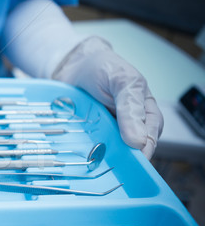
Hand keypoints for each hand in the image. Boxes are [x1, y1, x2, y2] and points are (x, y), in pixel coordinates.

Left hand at [53, 37, 162, 158]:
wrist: (76, 64)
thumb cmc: (105, 68)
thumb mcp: (123, 82)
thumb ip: (131, 109)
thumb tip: (138, 141)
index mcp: (147, 114)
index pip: (149, 140)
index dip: (141, 153)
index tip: (130, 161)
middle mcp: (128, 127)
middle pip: (128, 151)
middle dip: (118, 157)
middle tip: (106, 161)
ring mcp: (107, 132)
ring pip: (108, 153)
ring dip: (99, 155)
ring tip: (90, 157)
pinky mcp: (89, 134)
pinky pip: (88, 148)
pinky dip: (84, 150)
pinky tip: (78, 151)